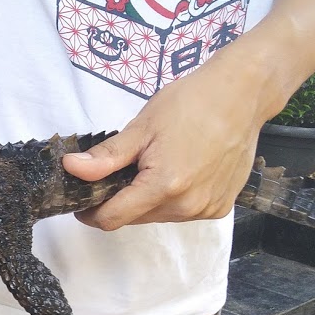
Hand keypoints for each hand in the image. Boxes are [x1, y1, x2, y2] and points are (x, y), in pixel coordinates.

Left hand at [62, 53, 270, 230]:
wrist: (242, 95)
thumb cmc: (192, 103)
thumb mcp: (142, 127)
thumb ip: (106, 156)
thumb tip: (72, 169)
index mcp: (164, 186)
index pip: (112, 219)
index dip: (91, 212)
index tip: (83, 200)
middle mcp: (187, 206)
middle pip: (134, 218)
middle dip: (119, 201)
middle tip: (120, 171)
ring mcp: (206, 209)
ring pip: (157, 217)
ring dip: (146, 200)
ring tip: (154, 165)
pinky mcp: (220, 207)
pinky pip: (182, 212)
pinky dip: (171, 199)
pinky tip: (179, 171)